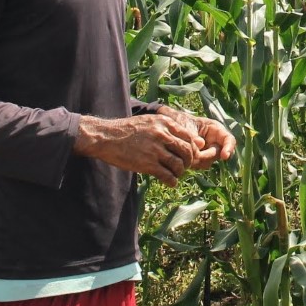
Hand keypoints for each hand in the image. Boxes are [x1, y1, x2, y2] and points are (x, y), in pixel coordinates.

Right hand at [74, 110, 200, 185]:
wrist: (106, 137)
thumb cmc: (128, 130)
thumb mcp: (151, 122)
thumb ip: (173, 130)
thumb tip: (200, 142)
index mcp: (164, 122)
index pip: (189, 137)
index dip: (192, 149)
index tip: (188, 155)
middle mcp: (162, 134)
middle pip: (187, 151)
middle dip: (188, 161)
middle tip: (183, 166)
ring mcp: (155, 150)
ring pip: (179, 165)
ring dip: (180, 172)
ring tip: (175, 174)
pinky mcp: (147, 164)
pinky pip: (167, 176)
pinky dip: (172, 181)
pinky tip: (170, 182)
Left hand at [151, 105, 235, 169]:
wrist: (168, 125)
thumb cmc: (179, 121)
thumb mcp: (186, 125)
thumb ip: (194, 134)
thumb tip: (201, 144)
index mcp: (215, 129)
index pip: (229, 139)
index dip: (229, 148)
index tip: (224, 156)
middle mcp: (213, 141)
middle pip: (217, 153)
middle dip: (207, 155)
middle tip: (195, 155)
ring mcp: (207, 151)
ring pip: (208, 161)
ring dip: (197, 160)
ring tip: (185, 152)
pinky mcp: (199, 159)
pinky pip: (199, 164)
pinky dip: (191, 162)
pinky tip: (182, 156)